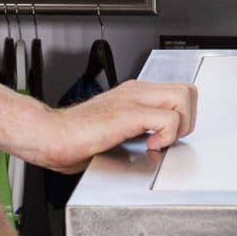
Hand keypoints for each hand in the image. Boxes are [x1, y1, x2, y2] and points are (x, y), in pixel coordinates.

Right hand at [33, 79, 198, 171]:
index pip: (178, 92)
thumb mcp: (113, 130)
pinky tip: (148, 145)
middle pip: (187, 90)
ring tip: (160, 141)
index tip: (166, 137)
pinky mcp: (127, 114)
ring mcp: (132, 100)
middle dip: (187, 119)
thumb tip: (153, 145)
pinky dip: (166, 136)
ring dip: (180, 125)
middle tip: (168, 139)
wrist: (48, 135)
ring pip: (183, 97)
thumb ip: (135, 131)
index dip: (181, 116)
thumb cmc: (73, 138)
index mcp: (133, 93)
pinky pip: (167, 118)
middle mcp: (135, 92)